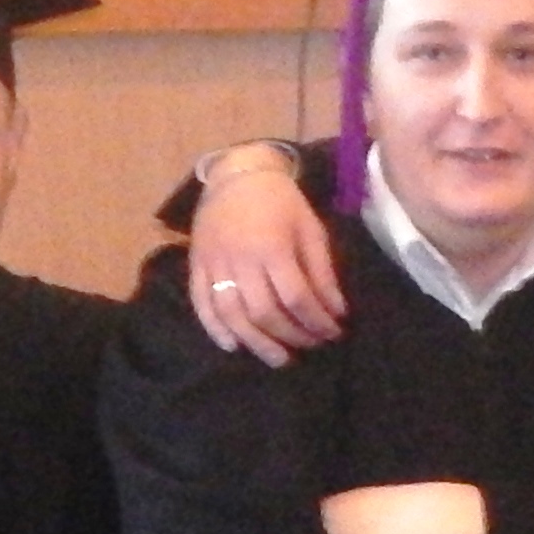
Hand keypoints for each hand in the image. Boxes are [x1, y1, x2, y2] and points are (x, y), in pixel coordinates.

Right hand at [191, 147, 345, 365]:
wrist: (237, 175)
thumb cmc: (281, 202)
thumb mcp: (311, 229)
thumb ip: (322, 272)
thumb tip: (337, 312)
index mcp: (272, 247)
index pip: (296, 297)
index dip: (317, 321)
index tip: (334, 332)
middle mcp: (240, 258)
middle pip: (264, 312)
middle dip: (292, 336)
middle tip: (311, 346)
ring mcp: (214, 263)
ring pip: (232, 314)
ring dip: (256, 342)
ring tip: (279, 359)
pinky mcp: (196, 265)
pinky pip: (201, 303)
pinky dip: (215, 329)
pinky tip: (233, 346)